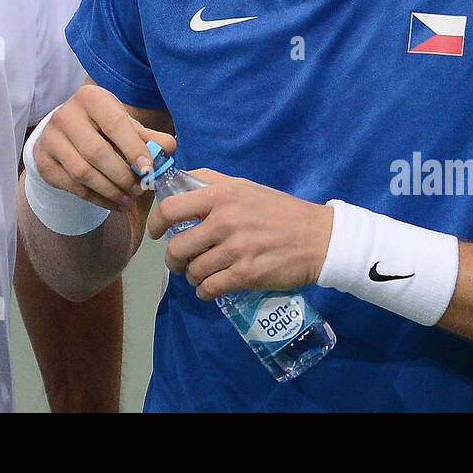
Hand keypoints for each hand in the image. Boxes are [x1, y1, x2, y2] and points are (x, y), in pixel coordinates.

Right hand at [32, 83, 175, 211]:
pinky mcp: (44, 162)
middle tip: (140, 190)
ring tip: (129, 200)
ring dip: (111, 191)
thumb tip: (168, 148)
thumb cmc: (103, 127)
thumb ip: (147, 136)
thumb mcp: (125, 124)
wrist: (66, 132)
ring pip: (83, 172)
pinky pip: (72, 186)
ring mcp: (50, 139)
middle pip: (97, 152)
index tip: (149, 169)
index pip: (115, 124)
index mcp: (90, 98)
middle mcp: (65, 115)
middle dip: (122, 176)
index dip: (133, 148)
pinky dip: (97, 199)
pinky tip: (114, 203)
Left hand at [146, 169, 333, 298]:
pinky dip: (204, 291)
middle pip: (177, 247)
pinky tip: (209, 287)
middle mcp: (225, 221)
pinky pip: (209, 288)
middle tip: (179, 260)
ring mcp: (236, 250)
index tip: (155, 232)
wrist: (317, 238)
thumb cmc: (278, 210)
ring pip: (193, 271)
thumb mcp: (244, 186)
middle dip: (173, 258)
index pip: (171, 209)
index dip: (155, 223)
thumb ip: (210, 182)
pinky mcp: (246, 275)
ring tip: (200, 272)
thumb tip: (176, 181)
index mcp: (222, 195)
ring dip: (192, 275)